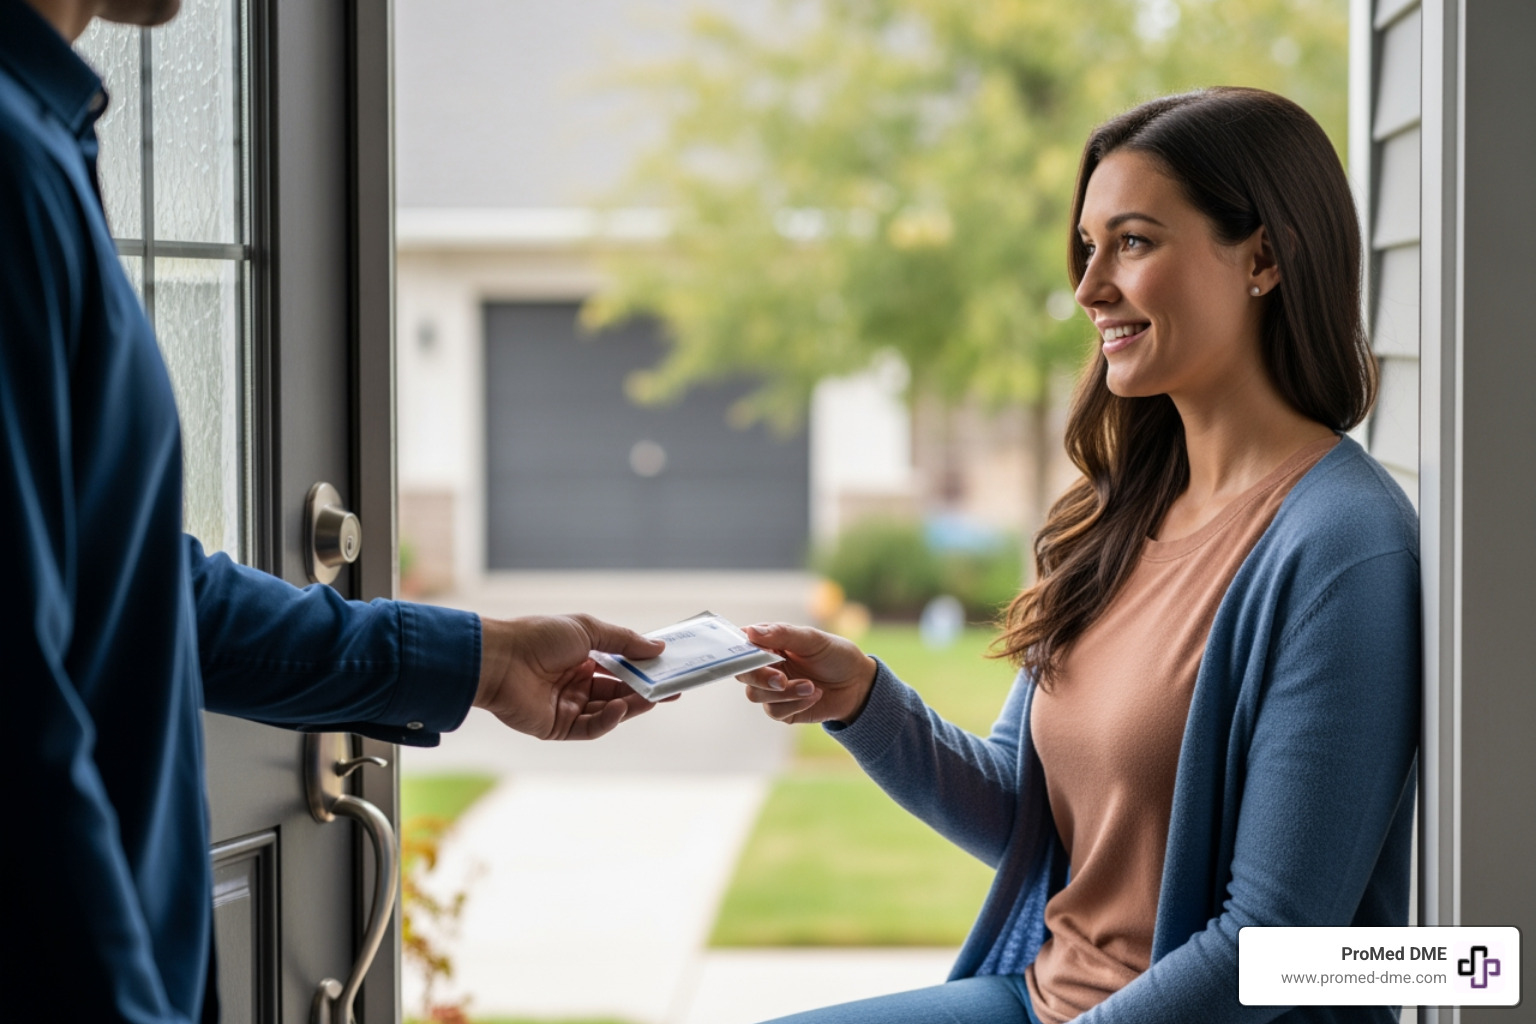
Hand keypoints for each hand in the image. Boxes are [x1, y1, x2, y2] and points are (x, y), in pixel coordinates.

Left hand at [474, 614, 666, 739]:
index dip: (643, 669)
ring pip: (608, 711)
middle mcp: (575, 682)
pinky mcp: (558, 727)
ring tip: (651, 699)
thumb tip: (658, 648)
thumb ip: (624, 641)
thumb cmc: (539, 637)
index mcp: (581, 657)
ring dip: (630, 705)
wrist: (500, 660)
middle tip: (671, 691)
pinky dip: (608, 720)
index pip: (620, 666)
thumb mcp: (588, 630)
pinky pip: (590, 728)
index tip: (668, 669)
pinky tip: (619, 708)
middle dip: (644, 691)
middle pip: (618, 690)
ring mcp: (567, 705)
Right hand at [738, 622, 877, 725]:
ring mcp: (772, 689)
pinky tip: (815, 695)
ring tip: (811, 686)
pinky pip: (774, 711)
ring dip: (785, 692)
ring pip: (756, 695)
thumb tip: (751, 632)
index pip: (742, 645)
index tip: (751, 655)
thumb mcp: (813, 639)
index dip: (738, 651)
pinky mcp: (782, 709)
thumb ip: (783, 634)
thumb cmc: (836, 655)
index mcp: (769, 644)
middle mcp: (766, 666)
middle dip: (760, 677)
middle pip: (742, 673)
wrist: (858, 685)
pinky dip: (795, 704)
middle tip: (781, 679)